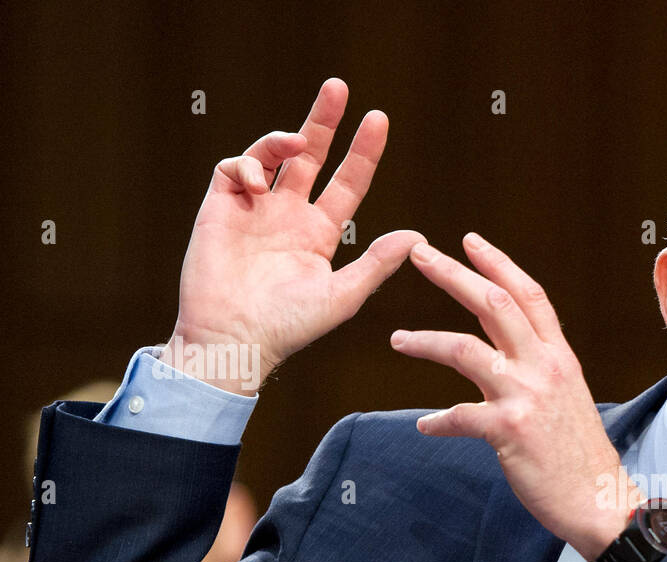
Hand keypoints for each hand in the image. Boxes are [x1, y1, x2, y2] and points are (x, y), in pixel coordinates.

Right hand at [166, 78, 424, 394]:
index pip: (347, 183)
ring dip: (283, 139)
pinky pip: (232, 169)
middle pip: (309, 157)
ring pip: (270, 156)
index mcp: (320, 235)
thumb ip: (378, 263)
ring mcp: (254, 210)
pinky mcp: (220, 209)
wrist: (233, 340)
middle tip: (338, 87)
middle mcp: (288, 217)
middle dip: (323, 122)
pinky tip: (258, 182)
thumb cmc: (289, 327)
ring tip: (295, 141)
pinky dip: (246, 164)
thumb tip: (418, 236)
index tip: (378, 120)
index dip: (362, 153)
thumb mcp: (343, 295)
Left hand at [391, 234, 643, 559]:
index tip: (469, 241)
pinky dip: (438, 422)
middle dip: (452, 274)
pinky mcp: (510, 430)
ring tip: (398, 339)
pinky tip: (426, 426)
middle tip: (418, 254)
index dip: (498, 263)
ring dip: (425, 341)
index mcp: (559, 357)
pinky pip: (460, 416)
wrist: (601, 500)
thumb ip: (539, 371)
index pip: (528, 295)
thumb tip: (505, 358)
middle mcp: (544, 367)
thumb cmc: (581, 456)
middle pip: (493, 303)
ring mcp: (527, 396)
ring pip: (465, 349)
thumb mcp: (569, 399)